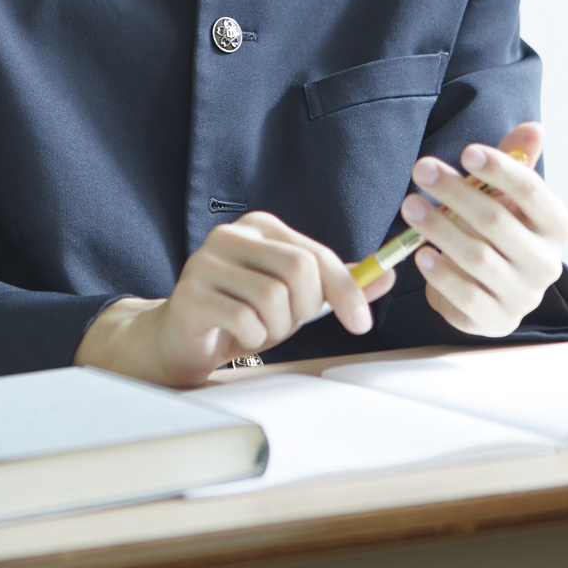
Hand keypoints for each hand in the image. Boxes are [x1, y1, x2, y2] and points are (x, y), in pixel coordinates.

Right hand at [73, 211, 394, 387]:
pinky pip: (244, 321)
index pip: (316, 253)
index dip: (346, 290)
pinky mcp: (190, 294)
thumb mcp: (296, 299)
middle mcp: (231, 235)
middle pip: (297, 270)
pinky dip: (252, 338)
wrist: (180, 340)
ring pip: (272, 298)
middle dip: (305, 309)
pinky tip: (237, 336)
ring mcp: (205, 262)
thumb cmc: (241, 315)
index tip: (361, 322)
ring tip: (257, 328)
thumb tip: (387, 273)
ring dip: (275, 327)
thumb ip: (337, 285)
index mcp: (261, 227)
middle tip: (289, 323)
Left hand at [399, 121, 567, 336]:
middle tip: (422, 170)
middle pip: (496, 221)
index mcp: (556, 226)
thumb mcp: (510, 198)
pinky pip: (465, 297)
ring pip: (476, 257)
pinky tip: (421, 255)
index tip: (467, 152)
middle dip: (455, 192)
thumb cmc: (502, 234)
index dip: (500, 169)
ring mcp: (523, 296)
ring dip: (439, 228)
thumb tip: (532, 129)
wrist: (496, 291)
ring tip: (410, 206)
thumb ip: (517, 163)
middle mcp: (546, 263)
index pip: (531, 192)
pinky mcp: (496, 320)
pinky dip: (441, 274)